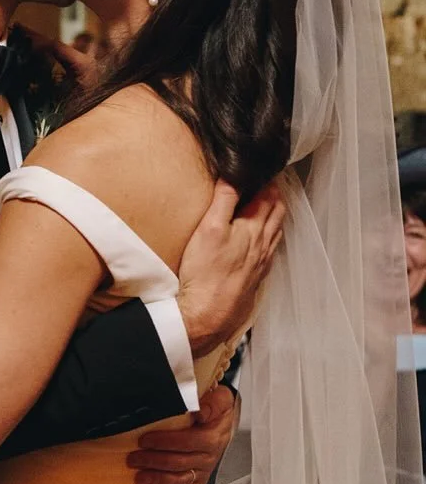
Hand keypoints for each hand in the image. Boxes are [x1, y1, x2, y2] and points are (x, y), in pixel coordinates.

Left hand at [127, 384, 238, 483]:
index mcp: (211, 437)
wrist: (227, 420)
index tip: (144, 440)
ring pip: (179, 480)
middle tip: (132, 459)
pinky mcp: (199, 481)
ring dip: (158, 481)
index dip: (164, 442)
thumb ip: (211, 403)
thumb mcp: (220, 399)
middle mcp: (208, 458)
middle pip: (178, 463)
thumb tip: (199, 410)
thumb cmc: (217, 408)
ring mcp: (203, 471)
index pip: (186, 442)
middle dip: (153, 461)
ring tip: (138, 479)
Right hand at [177, 180, 284, 355]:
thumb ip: (224, 201)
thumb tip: (233, 175)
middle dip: (275, 196)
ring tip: (272, 205)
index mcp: (253, 228)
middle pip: (277, 214)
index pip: (268, 197)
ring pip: (276, 233)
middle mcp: (263, 244)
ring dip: (276, 216)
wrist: (208, 314)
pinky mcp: (255, 278)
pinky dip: (271, 239)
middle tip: (271, 182)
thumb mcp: (209, 229)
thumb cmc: (206, 273)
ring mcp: (261, 263)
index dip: (268, 181)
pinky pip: (270, 252)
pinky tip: (264, 242)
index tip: (266, 169)